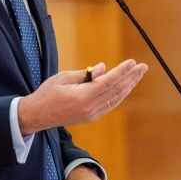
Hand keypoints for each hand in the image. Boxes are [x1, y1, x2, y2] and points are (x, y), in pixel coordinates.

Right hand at [18, 59, 147, 134]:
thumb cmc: (48, 93)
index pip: (108, 82)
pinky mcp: (91, 117)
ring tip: (138, 74)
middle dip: (131, 78)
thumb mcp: (63, 78)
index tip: (132, 62)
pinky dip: (119, 94)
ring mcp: (92, 114)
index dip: (122, 72)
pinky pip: (110, 104)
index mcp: (83, 97)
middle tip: (143, 67)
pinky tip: (125, 86)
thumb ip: (85, 74)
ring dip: (128, 86)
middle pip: (116, 91)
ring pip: (116, 99)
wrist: (37, 115)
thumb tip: (103, 68)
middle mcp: (90, 108)